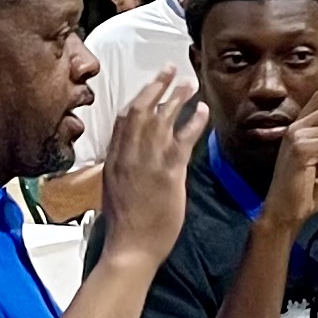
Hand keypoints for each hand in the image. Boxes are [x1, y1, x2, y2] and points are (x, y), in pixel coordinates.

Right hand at [98, 66, 203, 268]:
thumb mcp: (115, 192)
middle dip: (155, 85)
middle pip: (140, 109)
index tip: (148, 87)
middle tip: (169, 69)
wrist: (128, 248)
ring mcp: (147, 160)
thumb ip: (123, 172)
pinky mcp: (168, 171)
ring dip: (177, 96)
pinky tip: (204, 110)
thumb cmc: (124, 227)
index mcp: (114, 159)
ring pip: (161, 117)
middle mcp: (128, 154)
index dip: (137, 99)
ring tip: (190, 82)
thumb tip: (131, 164)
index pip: (122, 120)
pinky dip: (194, 122)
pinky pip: (183, 138)